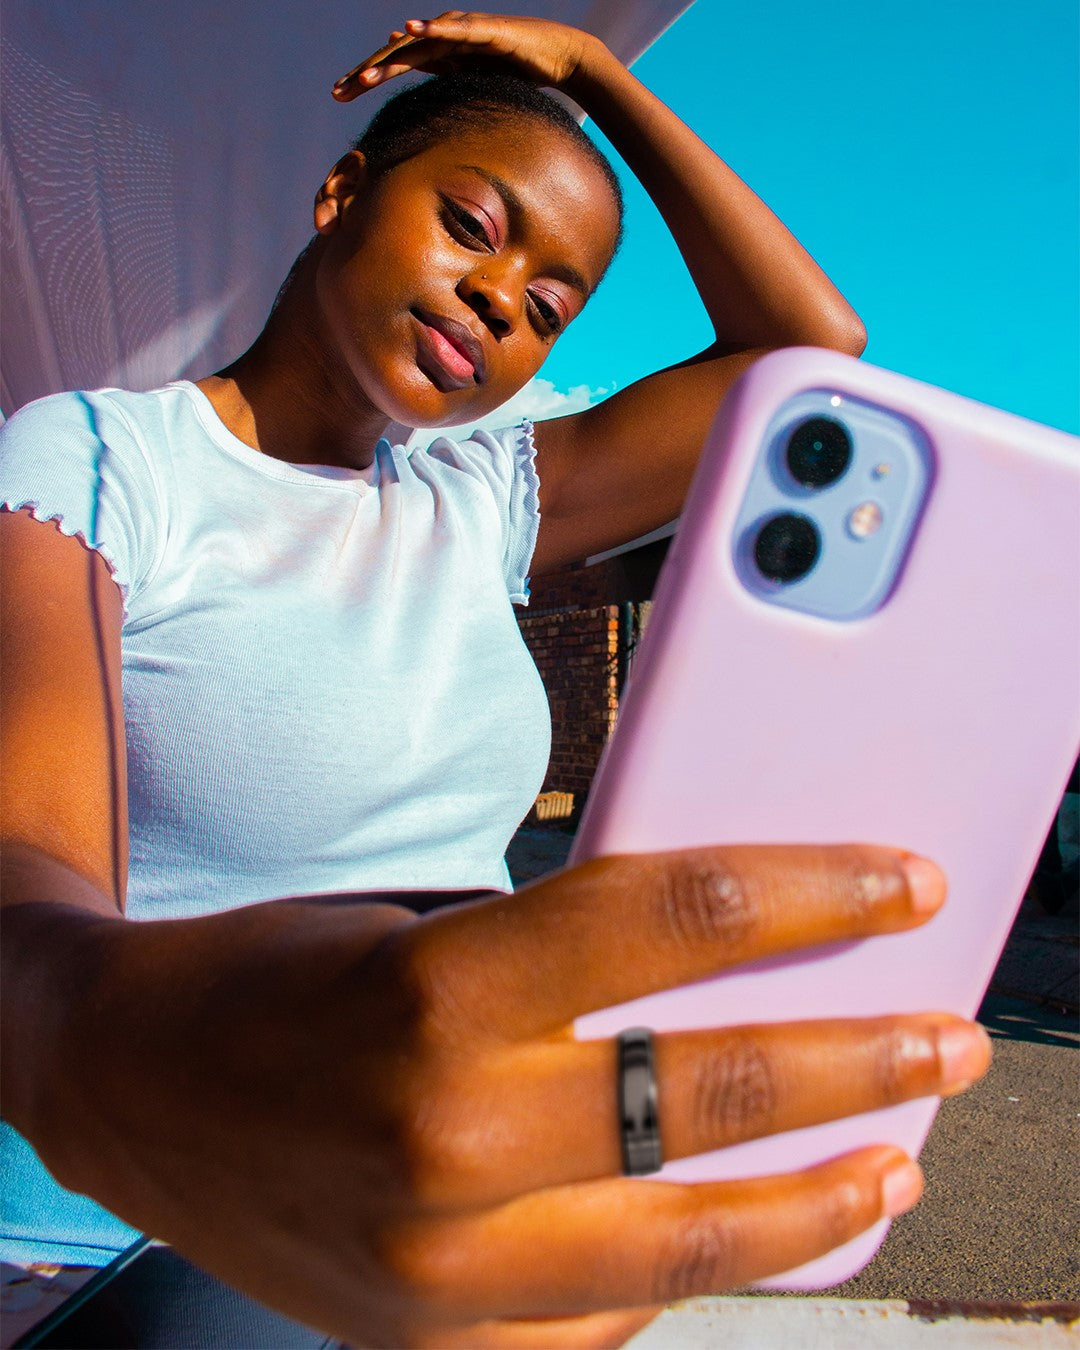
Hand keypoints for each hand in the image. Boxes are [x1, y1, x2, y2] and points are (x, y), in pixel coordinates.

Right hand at [38, 845, 988, 1347]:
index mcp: (436, 986)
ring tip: (899, 1158)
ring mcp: (440, 1265)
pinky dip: (700, 1266)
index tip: (899, 884)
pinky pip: (611, 1314)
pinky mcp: (434, 1344)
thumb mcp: (420, 921)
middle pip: (714, 1085)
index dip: (812, 889)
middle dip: (863, 1055)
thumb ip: (562, 952)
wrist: (128, 1088)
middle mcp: (444, 1132)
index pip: (673, 917)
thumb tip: (725, 960)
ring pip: (695, 1238)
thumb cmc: (278, 977)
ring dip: (824, 1195)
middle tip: (947, 1035)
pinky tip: (758, 1231)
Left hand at [331, 11, 601, 101]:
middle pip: (395, 55)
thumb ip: (449, 102)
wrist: (556, 58)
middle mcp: (442, 37)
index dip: (365, 78)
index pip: (394, 66)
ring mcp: (460, 30)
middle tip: (338, 92)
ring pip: (417, 44)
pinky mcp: (482, 29)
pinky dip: (431, 30)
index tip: (338, 96)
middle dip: (365, 73)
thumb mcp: (474, 94)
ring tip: (366, 76)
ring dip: (389, 59)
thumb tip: (428, 128)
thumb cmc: (516, 78)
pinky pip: (452, 30)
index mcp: (437, 54)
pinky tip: (410, 31)